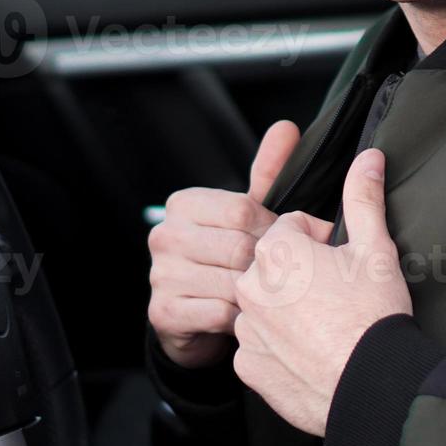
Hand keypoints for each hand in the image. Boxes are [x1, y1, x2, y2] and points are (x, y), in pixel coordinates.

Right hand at [148, 120, 300, 368]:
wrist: (195, 318)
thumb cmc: (228, 257)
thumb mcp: (247, 213)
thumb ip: (268, 172)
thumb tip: (287, 127)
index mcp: (184, 203)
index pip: (243, 210)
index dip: (272, 230)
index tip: (281, 242)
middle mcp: (164, 235)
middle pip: (239, 247)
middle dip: (267, 264)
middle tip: (279, 275)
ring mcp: (159, 274)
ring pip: (232, 282)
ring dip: (257, 294)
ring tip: (265, 296)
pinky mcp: (162, 312)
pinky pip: (220, 313)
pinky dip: (241, 318)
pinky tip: (245, 317)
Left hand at [233, 148, 412, 435]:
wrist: (373, 386)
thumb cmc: (374, 314)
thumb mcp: (375, 249)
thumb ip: (364, 198)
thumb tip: (369, 157)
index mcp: (276, 250)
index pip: (293, 228)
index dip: (323, 242)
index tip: (343, 264)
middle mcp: (249, 285)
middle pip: (274, 266)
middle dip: (300, 274)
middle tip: (337, 296)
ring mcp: (245, 329)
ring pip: (264, 306)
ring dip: (286, 310)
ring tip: (326, 327)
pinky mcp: (247, 366)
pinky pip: (259, 346)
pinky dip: (279, 348)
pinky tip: (311, 353)